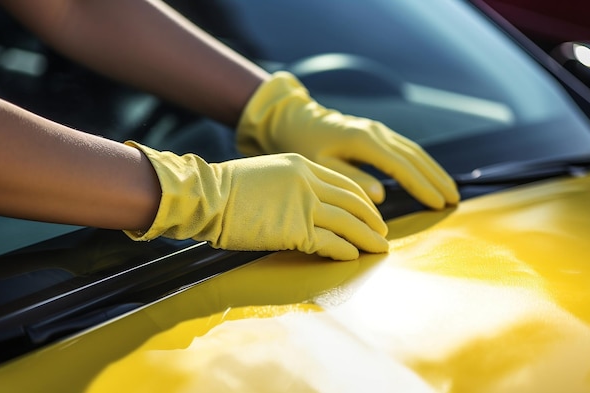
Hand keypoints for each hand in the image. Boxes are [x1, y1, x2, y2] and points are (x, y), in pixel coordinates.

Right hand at [124, 142, 387, 260]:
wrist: (206, 195)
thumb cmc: (228, 188)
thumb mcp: (268, 173)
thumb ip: (293, 184)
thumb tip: (310, 203)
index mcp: (303, 165)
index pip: (345, 184)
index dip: (364, 201)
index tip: (372, 213)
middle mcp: (309, 182)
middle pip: (354, 202)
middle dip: (373, 219)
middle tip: (383, 233)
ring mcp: (303, 204)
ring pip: (349, 222)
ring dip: (368, 237)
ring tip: (379, 248)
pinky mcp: (295, 229)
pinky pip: (331, 242)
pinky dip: (346, 250)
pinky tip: (353, 257)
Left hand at [236, 71, 459, 207]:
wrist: (296, 121)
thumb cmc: (305, 146)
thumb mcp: (322, 166)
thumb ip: (352, 180)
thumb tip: (381, 195)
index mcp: (364, 141)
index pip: (402, 166)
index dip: (422, 186)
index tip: (439, 203)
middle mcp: (377, 132)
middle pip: (415, 157)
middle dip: (436, 179)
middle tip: (455, 200)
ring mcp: (379, 130)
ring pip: (414, 151)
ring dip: (434, 170)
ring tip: (451, 190)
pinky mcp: (377, 133)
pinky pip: (406, 148)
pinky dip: (422, 163)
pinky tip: (431, 175)